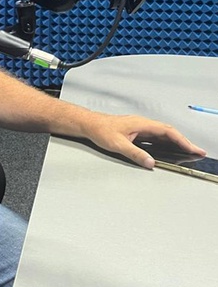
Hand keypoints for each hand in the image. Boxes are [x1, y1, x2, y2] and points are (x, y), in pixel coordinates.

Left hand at [82, 113, 205, 168]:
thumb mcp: (118, 144)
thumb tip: (150, 162)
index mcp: (141, 124)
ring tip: (188, 152)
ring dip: (176, 142)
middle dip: (184, 142)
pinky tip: (169, 150)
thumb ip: (135, 154)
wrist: (89, 124)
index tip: (194, 148)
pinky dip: (166, 143)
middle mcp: (143, 124)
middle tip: (197, 152)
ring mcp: (140, 128)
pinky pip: (155, 137)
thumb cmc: (101, 130)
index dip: (182, 140)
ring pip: (162, 134)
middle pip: (168, 132)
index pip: (167, 131)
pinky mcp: (136, 132)